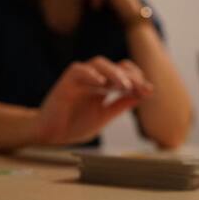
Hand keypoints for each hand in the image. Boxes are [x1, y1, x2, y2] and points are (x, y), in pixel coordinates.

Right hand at [34, 56, 152, 144]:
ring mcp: (79, 78)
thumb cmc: (73, 125)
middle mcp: (92, 78)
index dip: (137, 79)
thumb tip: (142, 95)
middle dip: (130, 76)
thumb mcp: (104, 116)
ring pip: (99, 63)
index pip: (123, 73)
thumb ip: (121, 105)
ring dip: (114, 72)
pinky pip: (79, 70)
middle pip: (115, 66)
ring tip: (125, 85)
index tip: (149, 91)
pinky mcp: (66, 82)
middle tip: (141, 87)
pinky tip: (101, 83)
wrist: (50, 135)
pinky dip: (91, 74)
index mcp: (103, 86)